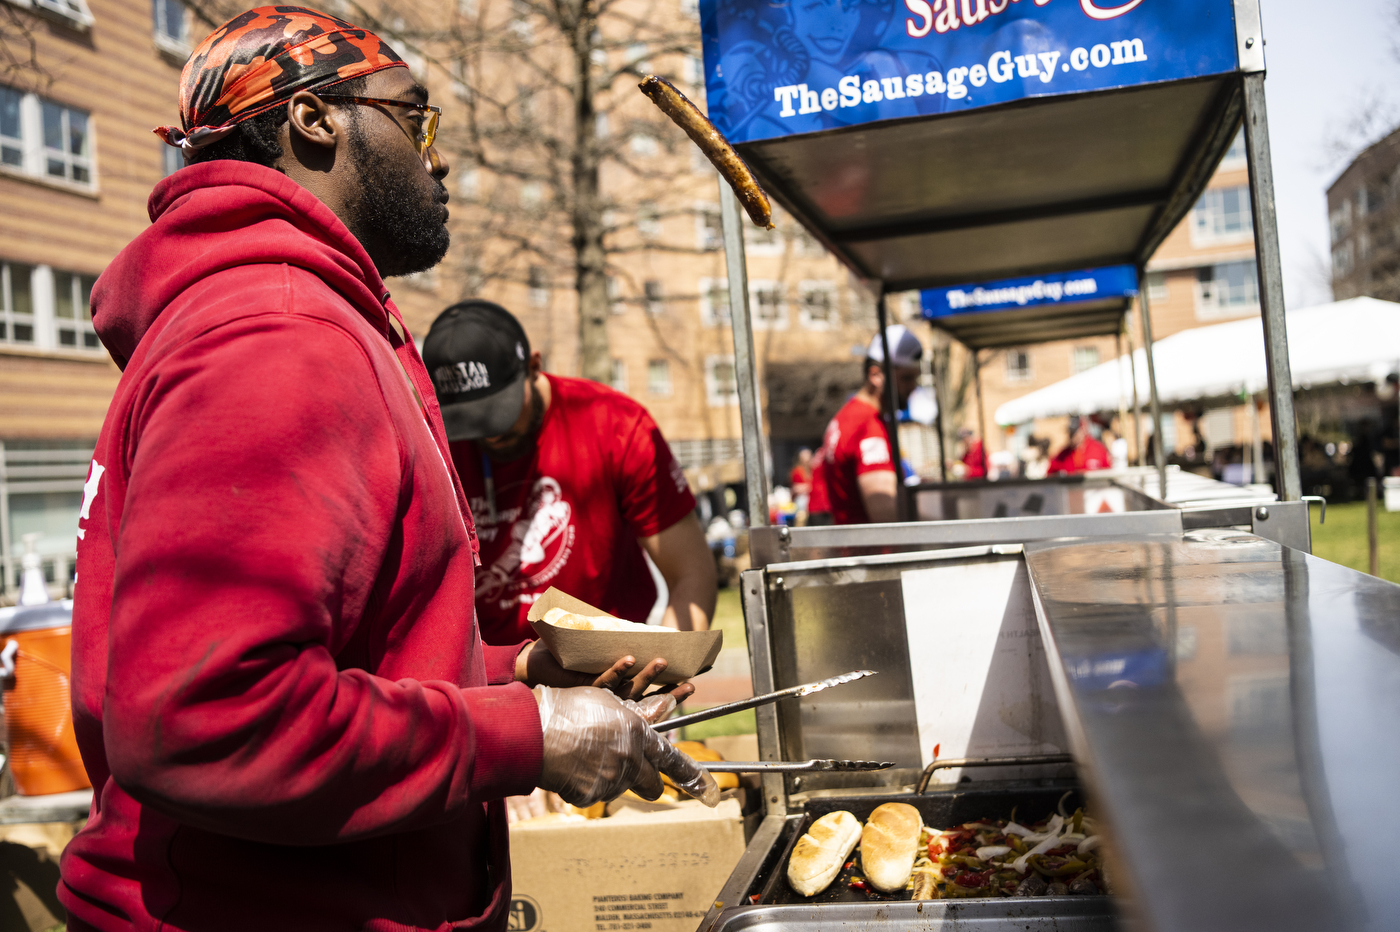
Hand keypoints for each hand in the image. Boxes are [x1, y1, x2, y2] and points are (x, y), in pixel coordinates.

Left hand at [516, 640, 694, 703]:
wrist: (530, 664)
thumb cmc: (561, 656)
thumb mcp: (595, 649)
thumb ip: (614, 644)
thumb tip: (638, 630)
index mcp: (617, 690)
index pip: (649, 693)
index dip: (671, 690)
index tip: (693, 682)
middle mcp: (610, 698)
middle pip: (646, 697)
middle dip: (669, 693)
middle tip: (692, 684)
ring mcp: (597, 695)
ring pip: (628, 690)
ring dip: (647, 676)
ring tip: (664, 661)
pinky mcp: (580, 688)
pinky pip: (603, 680)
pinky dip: (617, 669)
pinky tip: (629, 659)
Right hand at [535, 686, 719, 807]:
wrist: (533, 731)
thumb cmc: (567, 708)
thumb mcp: (606, 701)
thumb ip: (633, 716)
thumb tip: (656, 718)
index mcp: (637, 732)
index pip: (671, 758)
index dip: (691, 775)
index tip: (709, 788)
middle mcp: (630, 758)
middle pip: (653, 785)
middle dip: (649, 782)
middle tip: (631, 770)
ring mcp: (611, 779)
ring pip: (623, 788)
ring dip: (613, 777)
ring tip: (586, 757)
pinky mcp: (592, 795)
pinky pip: (597, 794)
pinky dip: (589, 783)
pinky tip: (573, 767)